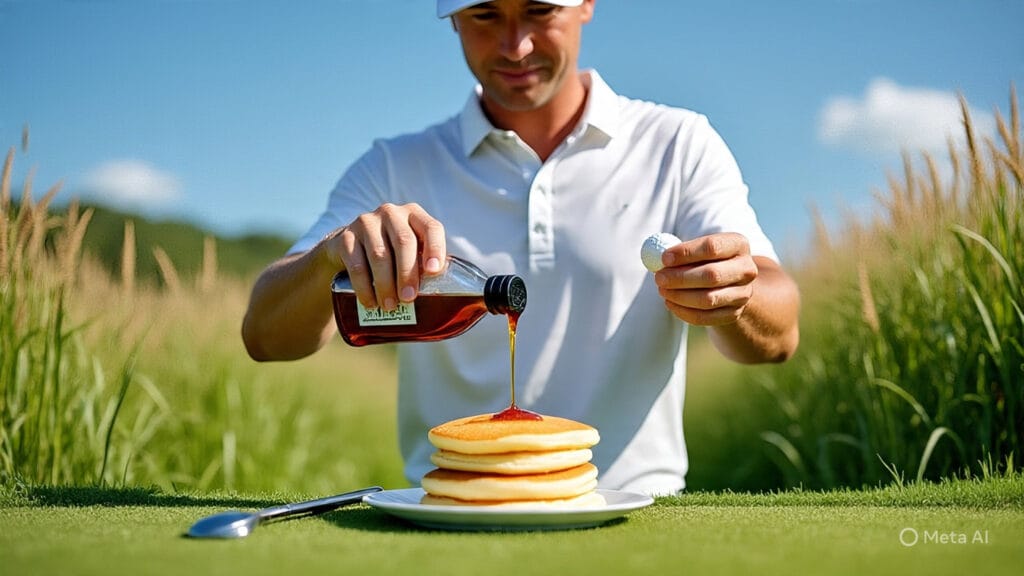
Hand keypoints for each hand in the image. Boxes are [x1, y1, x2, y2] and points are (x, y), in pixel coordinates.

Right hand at [321, 203, 445, 310]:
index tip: (434, 272)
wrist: (348, 249)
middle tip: (409, 298)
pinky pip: (356, 264)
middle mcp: (391, 213)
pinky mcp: (345, 237)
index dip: (435, 249)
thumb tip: (447, 297)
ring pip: (379, 255)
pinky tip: (370, 302)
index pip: (431, 227)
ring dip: (386, 284)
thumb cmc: (391, 254)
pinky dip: (364, 287)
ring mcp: (366, 222)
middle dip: (407, 273)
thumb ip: (425, 264)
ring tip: (390, 306)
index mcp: (414, 215)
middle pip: (404, 242)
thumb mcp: (410, 252)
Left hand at [653, 232, 757, 325]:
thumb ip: (678, 251)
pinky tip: (670, 302)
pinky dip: (683, 311)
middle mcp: (746, 269)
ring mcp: (743, 294)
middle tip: (658, 278)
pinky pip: (705, 317)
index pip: (712, 247)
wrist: (728, 284)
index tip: (663, 258)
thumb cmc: (706, 260)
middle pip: (712, 275)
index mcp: (738, 244)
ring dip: (679, 296)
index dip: (686, 253)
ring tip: (662, 290)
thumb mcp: (698, 249)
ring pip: (708, 299)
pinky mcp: (734, 313)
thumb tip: (656, 257)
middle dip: (680, 278)